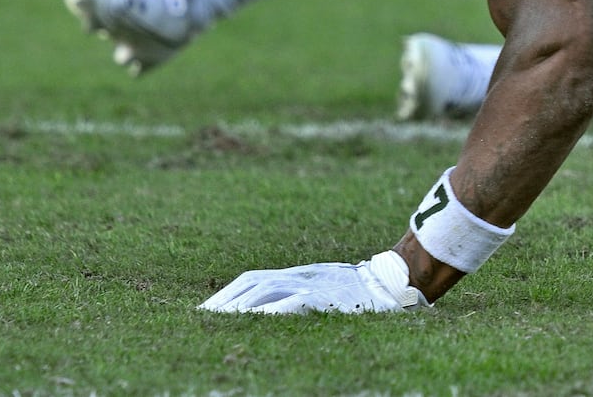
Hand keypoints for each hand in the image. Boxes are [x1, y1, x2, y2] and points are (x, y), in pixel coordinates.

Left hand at [198, 250, 424, 313]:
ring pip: (264, 290)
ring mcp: (311, 283)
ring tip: (215, 320)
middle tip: (200, 317)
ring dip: (237, 305)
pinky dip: (266, 310)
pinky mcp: (323, 294)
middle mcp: (300, 274)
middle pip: (252, 282)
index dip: (229, 292)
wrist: (392, 281)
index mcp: (298, 273)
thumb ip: (303, 292)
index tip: (208, 308)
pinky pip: (288, 301)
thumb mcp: (326, 285)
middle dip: (224, 299)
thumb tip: (277, 308)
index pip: (254, 279)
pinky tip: (249, 320)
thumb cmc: (361, 289)